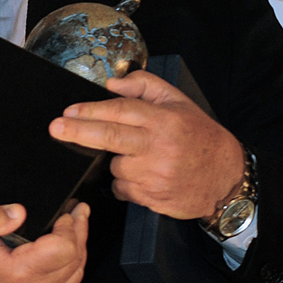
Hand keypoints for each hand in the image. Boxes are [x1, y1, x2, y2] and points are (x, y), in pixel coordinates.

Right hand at [0, 202, 88, 282]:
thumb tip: (19, 211)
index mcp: (19, 274)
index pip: (64, 248)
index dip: (70, 226)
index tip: (67, 213)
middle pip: (76, 260)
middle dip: (80, 232)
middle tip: (80, 212)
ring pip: (76, 276)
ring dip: (79, 250)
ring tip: (76, 229)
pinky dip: (71, 268)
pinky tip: (66, 253)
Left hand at [48, 70, 243, 218]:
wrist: (226, 179)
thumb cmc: (199, 137)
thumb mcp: (178, 102)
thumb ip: (144, 85)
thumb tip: (112, 84)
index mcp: (163, 120)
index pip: (120, 111)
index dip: (91, 110)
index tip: (68, 111)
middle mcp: (158, 147)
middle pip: (110, 137)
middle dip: (78, 132)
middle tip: (56, 128)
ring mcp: (155, 175)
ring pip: (114, 166)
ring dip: (117, 162)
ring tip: (141, 158)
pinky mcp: (152, 198)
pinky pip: (122, 189)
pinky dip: (126, 183)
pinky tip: (145, 176)